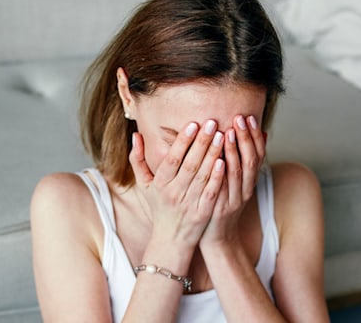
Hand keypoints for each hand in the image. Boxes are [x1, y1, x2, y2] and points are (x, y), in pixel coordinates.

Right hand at [129, 120, 225, 249]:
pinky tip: (225, 161)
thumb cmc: (158, 206)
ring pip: (203, 176)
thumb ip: (137, 159)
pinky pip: (211, 192)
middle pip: (190, 165)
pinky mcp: (203, 212)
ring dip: (213, 155)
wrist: (171, 239)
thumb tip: (136, 134)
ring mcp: (189, 203)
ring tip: (222, 135)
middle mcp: (174, 193)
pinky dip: (218, 177)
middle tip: (212, 123)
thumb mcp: (144, 185)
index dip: (182, 142)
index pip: (172, 160)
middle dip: (201, 143)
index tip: (192, 124)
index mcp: (160, 184)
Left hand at [200, 115, 265, 246]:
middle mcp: (245, 190)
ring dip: (234, 151)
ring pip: (238, 172)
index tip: (250, 117)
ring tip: (229, 132)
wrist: (216, 239)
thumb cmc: (222, 205)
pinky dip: (222, 174)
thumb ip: (241, 163)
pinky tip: (218, 160)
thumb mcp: (235, 185)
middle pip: (250, 160)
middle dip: (245, 138)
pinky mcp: (220, 208)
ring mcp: (233, 199)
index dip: (255, 136)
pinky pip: (222, 189)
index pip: (258, 155)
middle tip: (240, 118)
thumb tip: (254, 135)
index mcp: (249, 182)